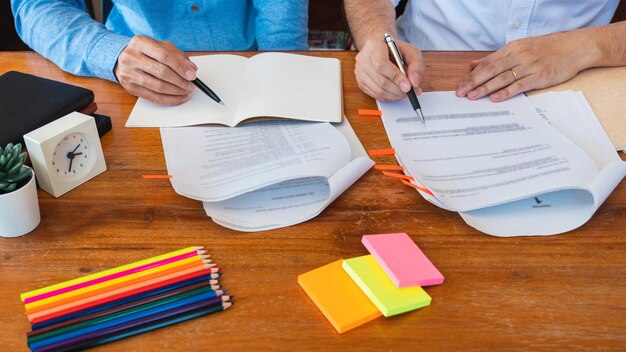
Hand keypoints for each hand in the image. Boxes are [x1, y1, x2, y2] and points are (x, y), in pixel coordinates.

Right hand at [114, 36, 197, 105]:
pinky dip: (170, 100)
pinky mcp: (130, 88)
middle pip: (161, 72)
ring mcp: (129, 73)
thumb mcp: (160, 46)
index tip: (192, 75)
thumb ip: (177, 55)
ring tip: (187, 91)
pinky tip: (180, 98)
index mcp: (140, 42)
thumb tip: (191, 69)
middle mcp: (132, 57)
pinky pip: (154, 98)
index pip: (164, 55)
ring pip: (158, 87)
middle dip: (180, 81)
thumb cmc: (145, 52)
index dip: (181, 67)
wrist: (121, 58)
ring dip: (177, 92)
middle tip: (191, 85)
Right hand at [355, 38, 424, 100]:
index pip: (381, 64)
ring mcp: (360, 72)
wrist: (379, 48)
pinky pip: (375, 95)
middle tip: (410, 91)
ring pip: (378, 90)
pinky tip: (396, 93)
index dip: (395, 77)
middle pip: (380, 80)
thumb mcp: (410, 51)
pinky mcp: (361, 82)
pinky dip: (388, 97)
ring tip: (405, 92)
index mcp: (374, 46)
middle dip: (398, 89)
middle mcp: (363, 59)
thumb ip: (416, 65)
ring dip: (394, 95)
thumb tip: (414, 83)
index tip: (408, 86)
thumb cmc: (394, 49)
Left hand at [456, 31, 591, 101]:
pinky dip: (506, 92)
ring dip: (486, 88)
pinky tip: (495, 98)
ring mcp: (530, 66)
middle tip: (460, 92)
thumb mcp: (519, 47)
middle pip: (491, 70)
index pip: (487, 63)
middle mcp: (519, 56)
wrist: (574, 47)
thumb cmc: (546, 48)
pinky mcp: (540, 76)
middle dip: (473, 82)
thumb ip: (496, 57)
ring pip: (503, 78)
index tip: (459, 85)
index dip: (471, 75)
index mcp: (512, 48)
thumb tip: (473, 64)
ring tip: (472, 96)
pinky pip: (520, 85)